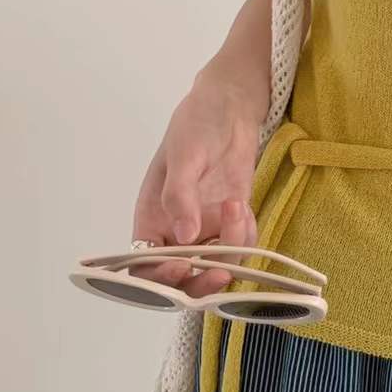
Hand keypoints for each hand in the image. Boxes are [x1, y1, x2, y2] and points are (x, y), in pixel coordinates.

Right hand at [130, 74, 260, 296]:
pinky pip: (241, 246)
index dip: (159, 277)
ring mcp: (206, 229)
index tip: (182, 267)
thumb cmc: (196, 124)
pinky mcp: (232, 222)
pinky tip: (242, 206)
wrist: (231, 108)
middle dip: (201, 283)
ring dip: (232, 248)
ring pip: (218, 265)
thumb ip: (180, 196)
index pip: (145, 265)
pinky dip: (246, 234)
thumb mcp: (184, 155)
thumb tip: (184, 237)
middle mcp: (176, 232)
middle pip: (183, 279)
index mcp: (152, 219)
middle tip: (220, 273)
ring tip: (237, 206)